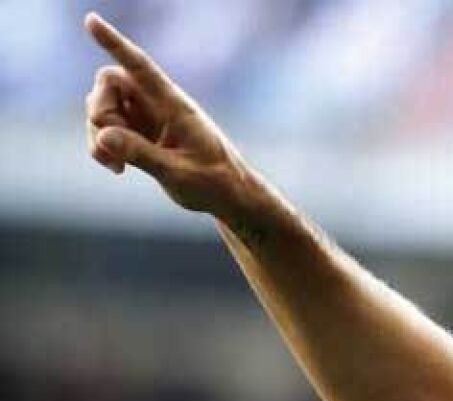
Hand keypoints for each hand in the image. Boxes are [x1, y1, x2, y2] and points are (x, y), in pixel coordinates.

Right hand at [82, 11, 251, 217]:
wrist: (228, 195)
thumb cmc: (213, 182)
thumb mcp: (178, 173)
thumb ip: (141, 153)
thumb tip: (103, 135)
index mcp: (174, 105)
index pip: (140, 66)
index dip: (114, 44)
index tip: (91, 21)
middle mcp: (157, 103)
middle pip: (109, 83)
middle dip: (99, 110)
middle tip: (110, 144)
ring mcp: (146, 116)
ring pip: (101, 105)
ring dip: (97, 133)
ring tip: (115, 164)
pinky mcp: (139, 132)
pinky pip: (105, 127)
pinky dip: (102, 145)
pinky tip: (117, 168)